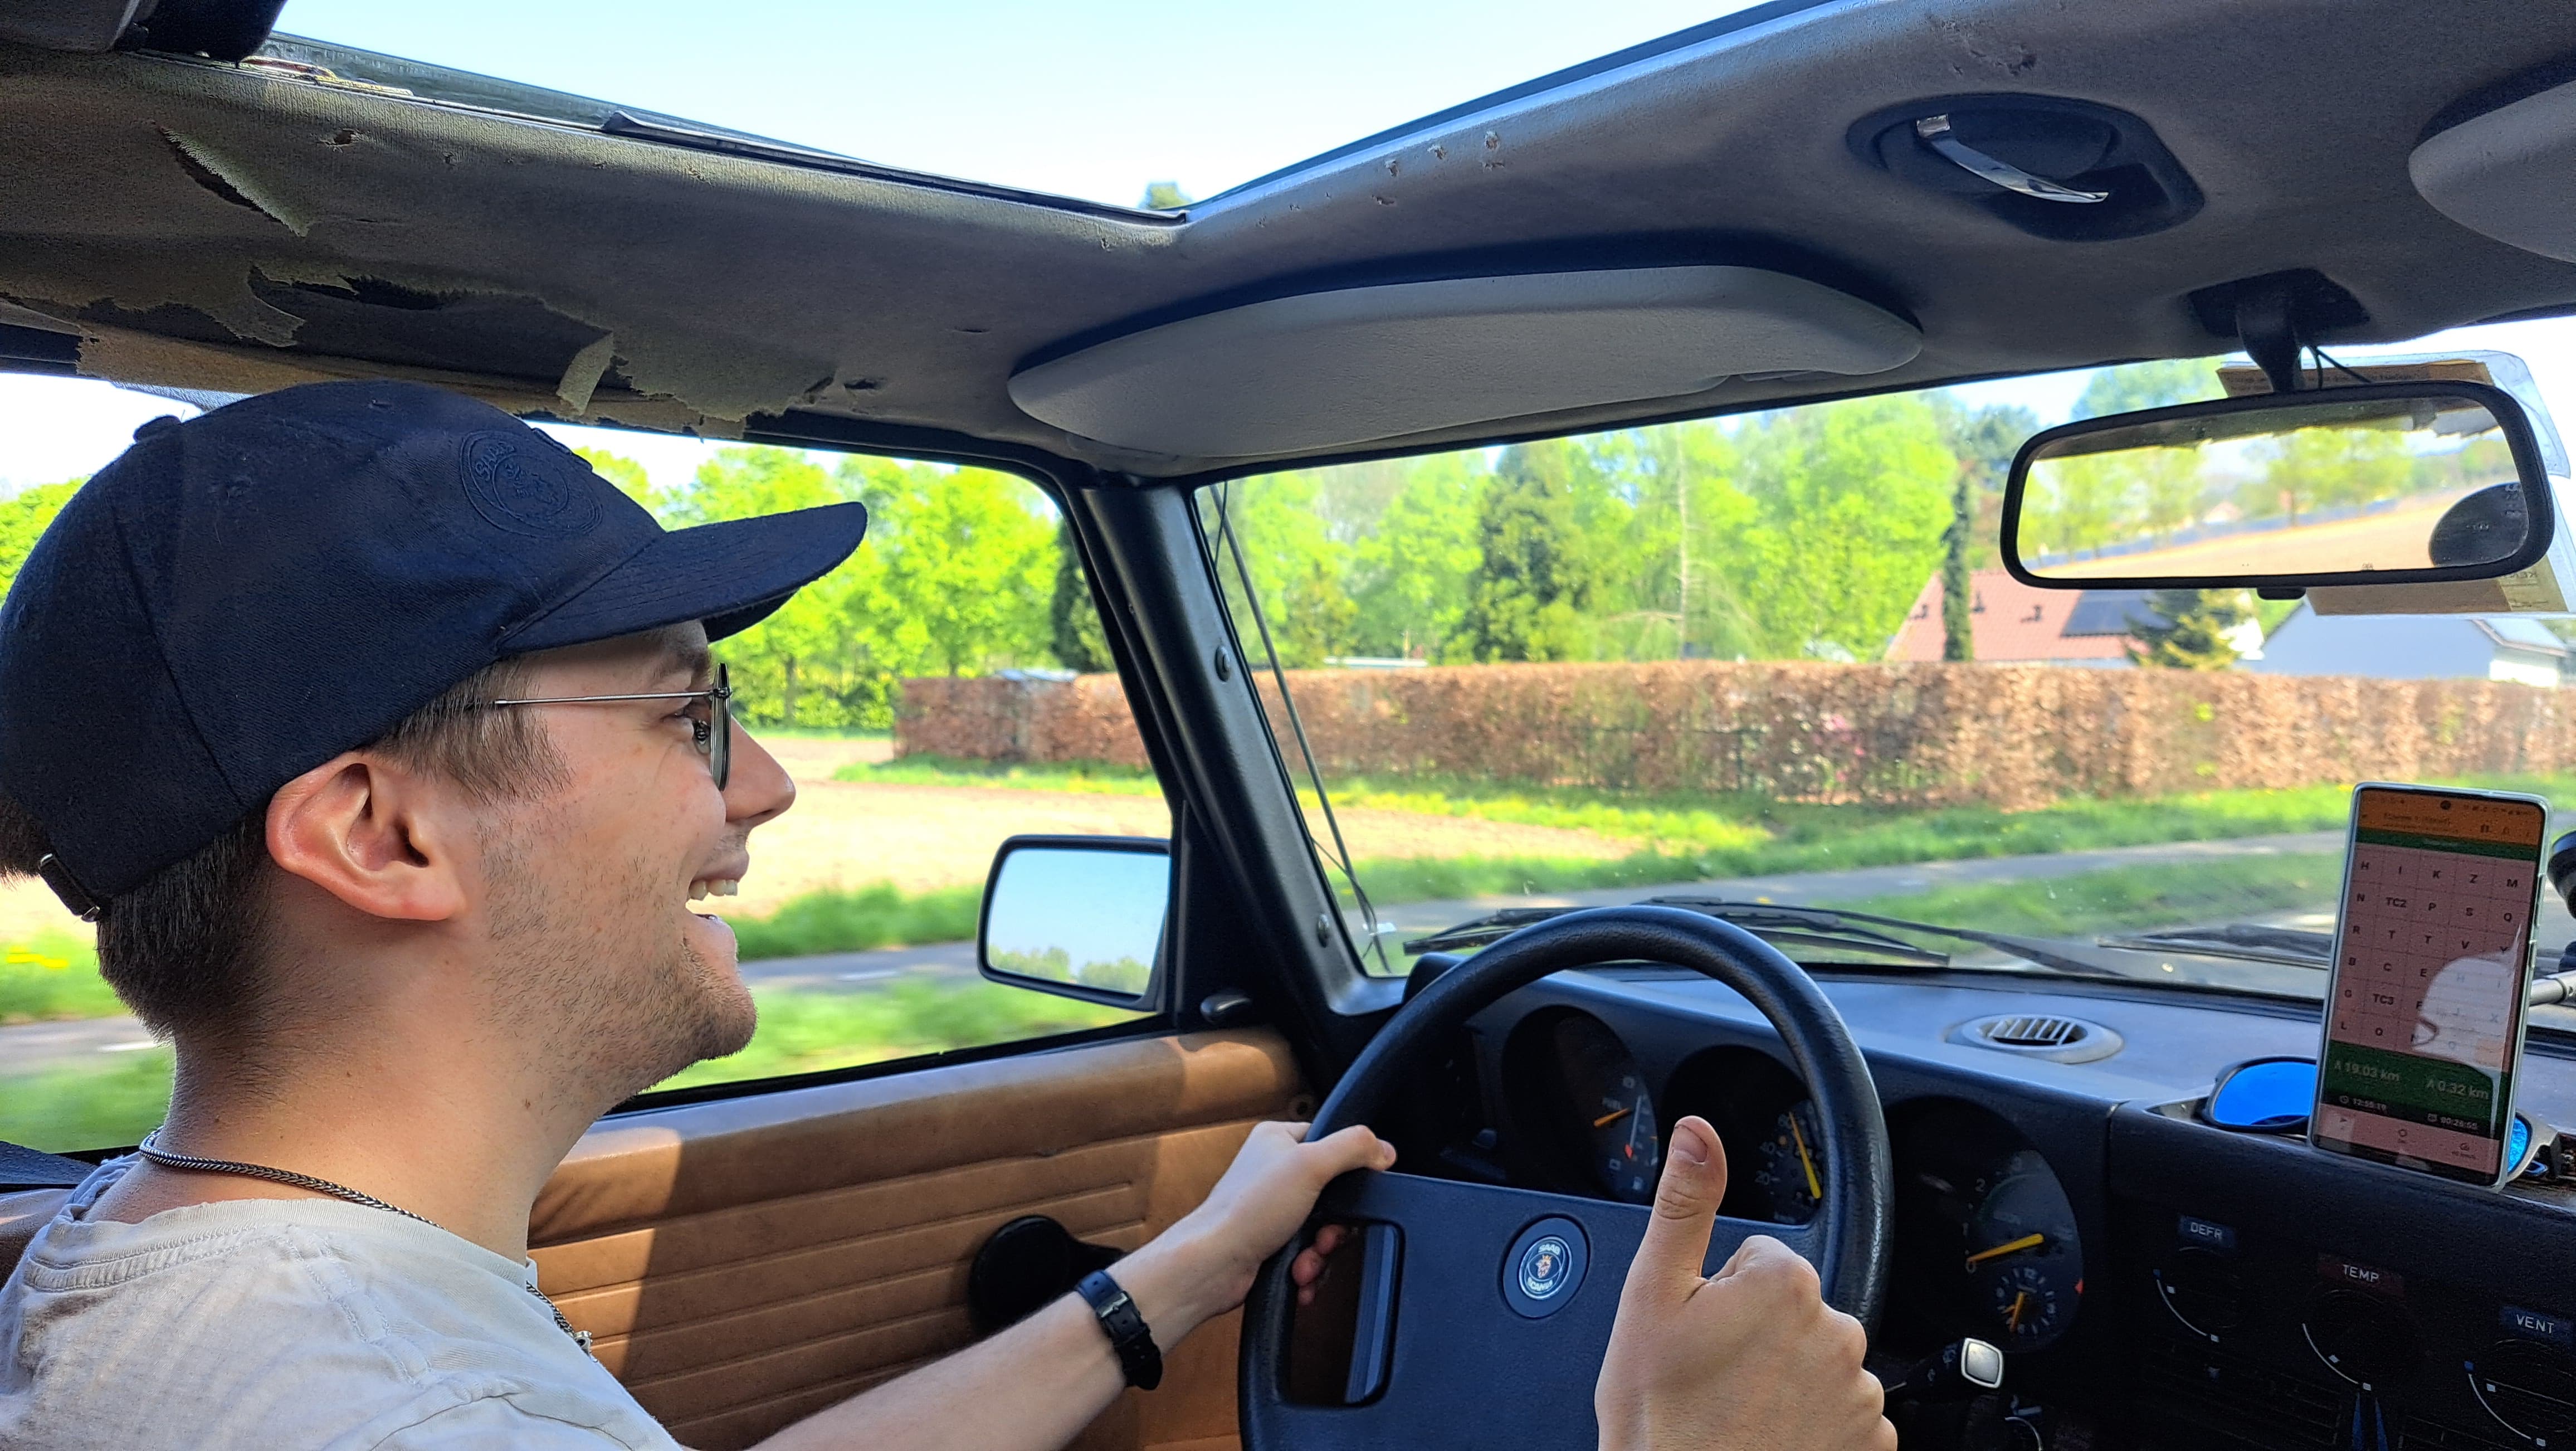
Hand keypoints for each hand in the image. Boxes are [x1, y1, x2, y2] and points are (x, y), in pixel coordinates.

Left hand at [1116, 1120, 1393, 1336]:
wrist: (1213, 1265)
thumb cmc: (1246, 1211)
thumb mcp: (1309, 1164)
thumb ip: (1352, 1148)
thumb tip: (1384, 1149)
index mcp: (1279, 1139)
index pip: (1333, 1142)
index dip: (1350, 1171)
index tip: (1355, 1193)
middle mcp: (1275, 1172)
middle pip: (1335, 1195)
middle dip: (1336, 1226)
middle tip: (1327, 1236)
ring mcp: (1273, 1210)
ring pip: (1324, 1229)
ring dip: (1322, 1253)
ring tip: (1306, 1262)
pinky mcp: (1272, 1242)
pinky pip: (1310, 1254)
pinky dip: (1310, 1269)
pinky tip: (1301, 1277)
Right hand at [1594, 1115, 1890, 1450]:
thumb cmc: (1660, 1417)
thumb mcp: (1651, 1297)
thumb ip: (1685, 1204)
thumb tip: (1697, 1132)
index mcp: (1785, 1284)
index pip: (1761, 1260)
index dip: (1722, 1298)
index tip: (1701, 1337)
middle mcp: (1838, 1332)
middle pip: (1794, 1310)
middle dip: (1758, 1336)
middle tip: (1714, 1379)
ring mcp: (1860, 1394)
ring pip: (1818, 1362)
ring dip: (1786, 1382)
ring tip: (1738, 1414)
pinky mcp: (1872, 1445)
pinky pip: (1844, 1416)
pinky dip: (1813, 1426)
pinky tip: (1769, 1438)